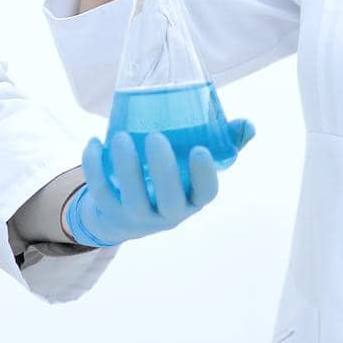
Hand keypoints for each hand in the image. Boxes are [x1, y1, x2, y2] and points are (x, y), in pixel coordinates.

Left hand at [63, 120, 253, 246]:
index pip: (206, 194)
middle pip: (169, 199)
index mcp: (193, 199)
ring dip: (126, 167)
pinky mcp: (110, 213)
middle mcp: (168, 213)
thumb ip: (224, 143)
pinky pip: (101, 193)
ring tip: (120, 136)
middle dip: (163, 170)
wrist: (124, 214)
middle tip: (155, 137)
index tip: (199, 149)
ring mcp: (138, 217)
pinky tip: (95, 142)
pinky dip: (94, 167)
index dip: (204, 175)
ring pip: (132, 198)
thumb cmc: (170, 180)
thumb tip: (248, 125)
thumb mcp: (194, 166)